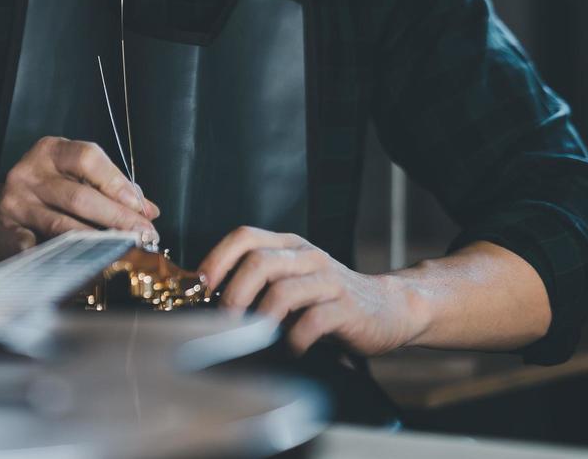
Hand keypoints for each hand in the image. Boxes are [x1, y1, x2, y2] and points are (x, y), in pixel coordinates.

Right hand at [0, 136, 159, 245]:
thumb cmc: (46, 192)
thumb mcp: (74, 177)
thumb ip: (110, 188)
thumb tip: (148, 210)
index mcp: (51, 151)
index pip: (89, 158)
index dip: (117, 183)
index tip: (141, 207)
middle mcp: (30, 172)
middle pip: (79, 196)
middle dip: (117, 218)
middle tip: (142, 234)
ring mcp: (16, 202)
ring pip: (62, 225)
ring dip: (96, 240)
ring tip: (122, 249)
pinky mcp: (7, 231)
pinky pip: (36, 247)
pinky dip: (58, 257)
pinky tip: (80, 265)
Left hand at [197, 226, 421, 356]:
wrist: (388, 308)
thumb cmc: (328, 300)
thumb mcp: (293, 281)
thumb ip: (260, 284)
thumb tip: (207, 301)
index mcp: (289, 245)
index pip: (245, 236)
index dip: (217, 258)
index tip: (200, 287)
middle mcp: (308, 256)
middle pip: (260, 261)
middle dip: (234, 293)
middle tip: (224, 321)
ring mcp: (328, 280)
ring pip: (283, 290)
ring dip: (260, 318)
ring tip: (254, 337)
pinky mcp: (346, 308)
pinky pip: (312, 321)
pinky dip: (294, 340)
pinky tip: (291, 350)